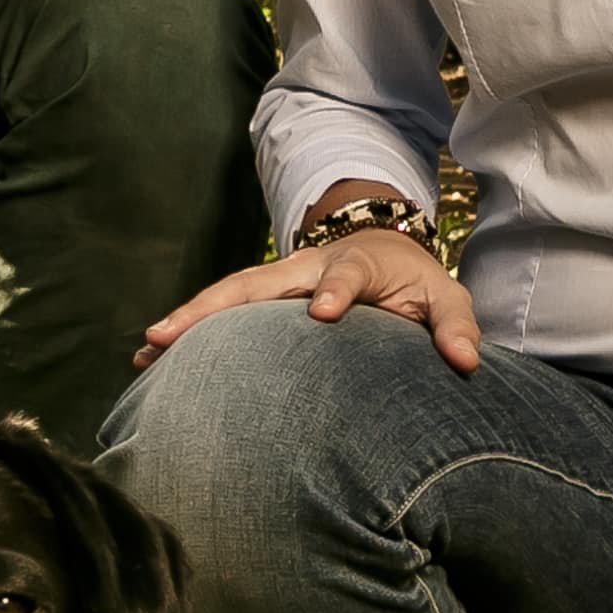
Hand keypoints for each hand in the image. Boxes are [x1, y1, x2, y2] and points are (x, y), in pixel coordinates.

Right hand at [136, 225, 480, 372]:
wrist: (385, 251)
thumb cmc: (416, 283)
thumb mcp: (446, 298)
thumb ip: (455, 326)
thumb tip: (464, 361)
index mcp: (356, 264)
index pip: (345, 275)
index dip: (335, 291)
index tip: (321, 314)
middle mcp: (307, 268)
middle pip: (256, 282)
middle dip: (216, 306)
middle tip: (175, 333)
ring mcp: (279, 281)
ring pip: (228, 295)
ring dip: (188, 318)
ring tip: (147, 346)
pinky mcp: (262, 296)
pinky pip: (222, 312)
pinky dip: (188, 329)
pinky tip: (148, 355)